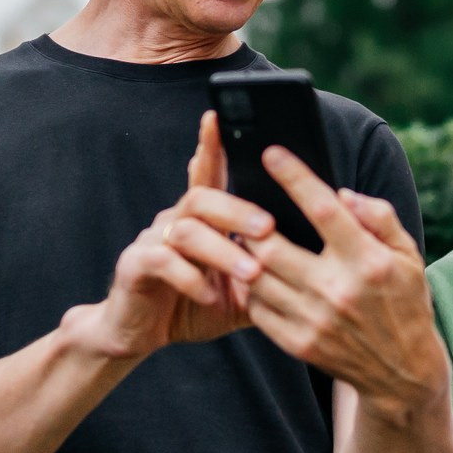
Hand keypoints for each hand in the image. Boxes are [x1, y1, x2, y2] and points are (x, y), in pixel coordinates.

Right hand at [72, 113, 272, 358]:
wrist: (138, 335)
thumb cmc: (193, 305)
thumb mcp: (239, 290)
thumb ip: (267, 272)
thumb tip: (317, 262)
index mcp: (201, 218)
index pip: (208, 173)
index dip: (211, 144)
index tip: (218, 117)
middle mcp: (174, 220)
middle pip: (203, 197)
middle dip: (238, 210)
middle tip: (269, 228)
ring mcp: (152, 240)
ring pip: (187, 230)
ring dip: (222, 251)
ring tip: (252, 273)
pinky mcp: (135, 267)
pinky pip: (161, 262)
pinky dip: (189, 278)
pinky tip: (209, 296)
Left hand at [242, 147, 449, 416]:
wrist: (404, 373)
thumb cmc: (406, 304)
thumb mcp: (408, 256)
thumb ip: (380, 218)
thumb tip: (342, 194)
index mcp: (367, 261)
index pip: (322, 209)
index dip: (294, 177)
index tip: (272, 154)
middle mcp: (338, 290)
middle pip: (273, 245)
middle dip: (252, 223)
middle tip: (247, 208)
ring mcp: (315, 321)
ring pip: (257, 277)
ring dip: (246, 254)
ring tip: (246, 240)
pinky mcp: (299, 344)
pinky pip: (258, 309)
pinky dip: (250, 288)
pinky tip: (256, 276)